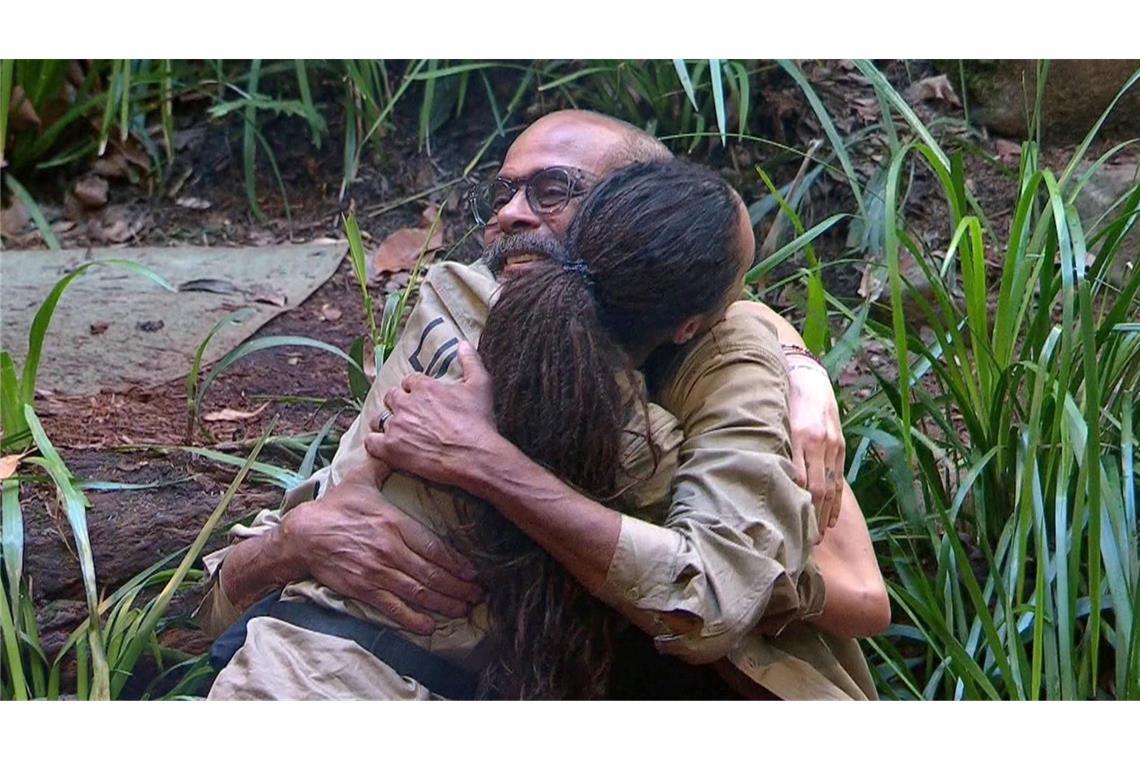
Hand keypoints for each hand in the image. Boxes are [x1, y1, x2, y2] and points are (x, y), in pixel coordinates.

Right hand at [280, 459, 482, 634]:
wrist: (302, 534)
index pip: (434, 546)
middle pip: (432, 573)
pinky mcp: (362, 588)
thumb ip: (383, 466)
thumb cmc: (335, 507)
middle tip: (477, 596)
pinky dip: (412, 619)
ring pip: (418, 592)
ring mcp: (377, 572)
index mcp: (394, 523)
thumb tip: (393, 442)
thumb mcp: (360, 480)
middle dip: (458, 587)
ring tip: (462, 610)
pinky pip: (392, 607)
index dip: (457, 563)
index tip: (474, 573)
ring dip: (443, 603)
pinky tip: (429, 627)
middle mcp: (390, 550)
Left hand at [364, 341, 499, 489]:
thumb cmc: (478, 421)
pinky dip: (375, 443)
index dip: (415, 390)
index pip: (409, 381)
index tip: (422, 399)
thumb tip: (463, 343)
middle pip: (391, 397)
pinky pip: (370, 442)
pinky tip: (384, 447)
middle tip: (410, 415)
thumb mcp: (481, 385)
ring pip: (379, 418)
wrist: (474, 455)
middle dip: (398, 404)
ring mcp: (396, 426)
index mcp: (424, 386)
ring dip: (385, 422)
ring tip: (396, 431)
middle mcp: (406, 403)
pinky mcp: (391, 448)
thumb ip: (471, 361)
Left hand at [785, 356, 844, 536]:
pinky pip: (839, 480)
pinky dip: (836, 502)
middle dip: (811, 517)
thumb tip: (756, 474)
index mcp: (799, 435)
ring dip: (824, 514)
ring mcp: (832, 445)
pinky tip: (832, 520)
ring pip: (830, 487)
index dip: (794, 503)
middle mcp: (817, 442)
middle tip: (804, 542)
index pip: (797, 477)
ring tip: (817, 538)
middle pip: (816, 488)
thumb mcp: (773, 419)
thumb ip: (768, 445)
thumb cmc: (781, 401)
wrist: (808, 378)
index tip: (785, 525)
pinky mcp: (840, 446)